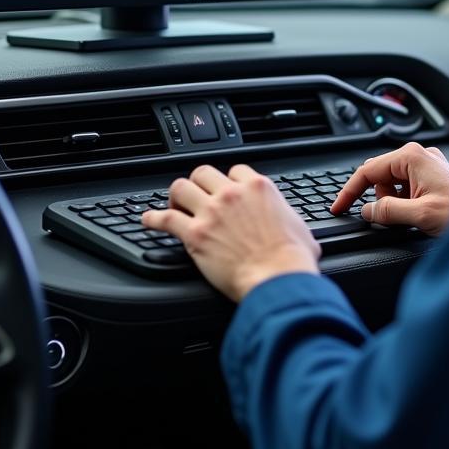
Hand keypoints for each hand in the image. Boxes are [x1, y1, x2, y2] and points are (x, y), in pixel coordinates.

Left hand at [142, 164, 320, 301]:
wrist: (278, 277)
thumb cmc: (291, 258)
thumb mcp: (300, 228)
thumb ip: (289, 220)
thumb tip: (295, 230)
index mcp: (258, 187)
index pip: (235, 170)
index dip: (228, 181)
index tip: (225, 191)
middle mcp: (232, 194)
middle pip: (203, 172)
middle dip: (198, 183)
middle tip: (196, 196)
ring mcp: (211, 212)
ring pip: (181, 188)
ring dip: (176, 197)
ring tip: (174, 206)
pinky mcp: (195, 234)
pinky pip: (165, 219)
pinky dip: (154, 219)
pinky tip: (149, 220)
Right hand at [330, 142, 448, 235]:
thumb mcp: (419, 215)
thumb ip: (387, 211)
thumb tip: (367, 211)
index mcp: (412, 157)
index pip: (368, 171)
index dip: (350, 191)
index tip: (338, 207)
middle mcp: (419, 155)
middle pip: (379, 176)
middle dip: (379, 198)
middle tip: (390, 218)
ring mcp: (427, 165)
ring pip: (392, 183)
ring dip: (394, 202)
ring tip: (413, 216)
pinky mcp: (433, 177)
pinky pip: (406, 187)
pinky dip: (404, 202)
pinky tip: (418, 213)